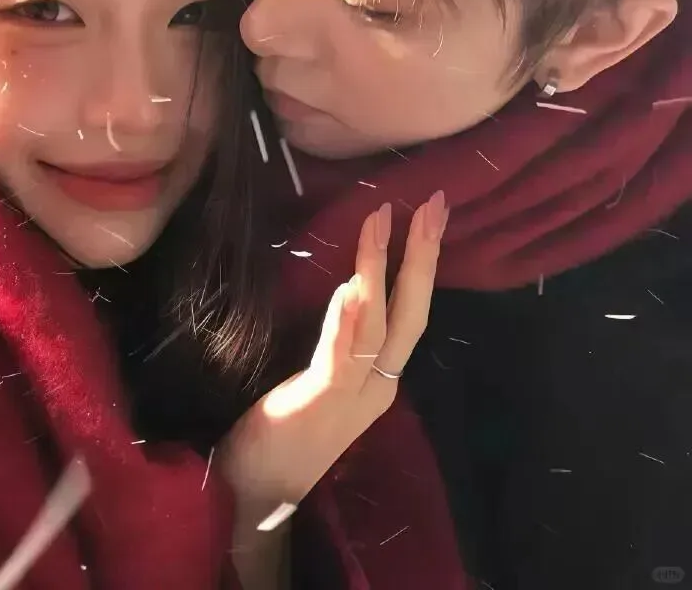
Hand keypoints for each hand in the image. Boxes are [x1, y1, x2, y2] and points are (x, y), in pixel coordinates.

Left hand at [219, 191, 446, 522]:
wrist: (257, 489)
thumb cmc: (283, 428)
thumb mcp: (321, 375)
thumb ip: (342, 339)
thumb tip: (353, 286)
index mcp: (378, 376)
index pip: (409, 310)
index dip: (421, 263)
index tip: (427, 215)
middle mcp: (377, 384)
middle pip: (411, 312)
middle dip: (424, 256)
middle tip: (435, 203)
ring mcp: (352, 395)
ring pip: (379, 325)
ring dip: (380, 269)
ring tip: (383, 219)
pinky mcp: (320, 402)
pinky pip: (339, 357)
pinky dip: (347, 321)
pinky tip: (352, 286)